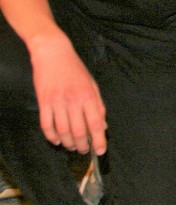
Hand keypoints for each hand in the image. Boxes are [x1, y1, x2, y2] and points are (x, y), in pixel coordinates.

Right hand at [29, 33, 105, 153]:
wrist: (53, 54)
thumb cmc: (76, 69)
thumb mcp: (93, 85)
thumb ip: (98, 106)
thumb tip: (103, 126)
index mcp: (89, 97)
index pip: (96, 124)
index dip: (99, 140)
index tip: (100, 151)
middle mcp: (73, 101)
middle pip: (79, 131)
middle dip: (83, 146)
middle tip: (84, 150)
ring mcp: (57, 102)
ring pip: (63, 131)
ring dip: (68, 143)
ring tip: (72, 146)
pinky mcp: (43, 102)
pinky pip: (46, 125)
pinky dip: (51, 136)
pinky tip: (57, 140)